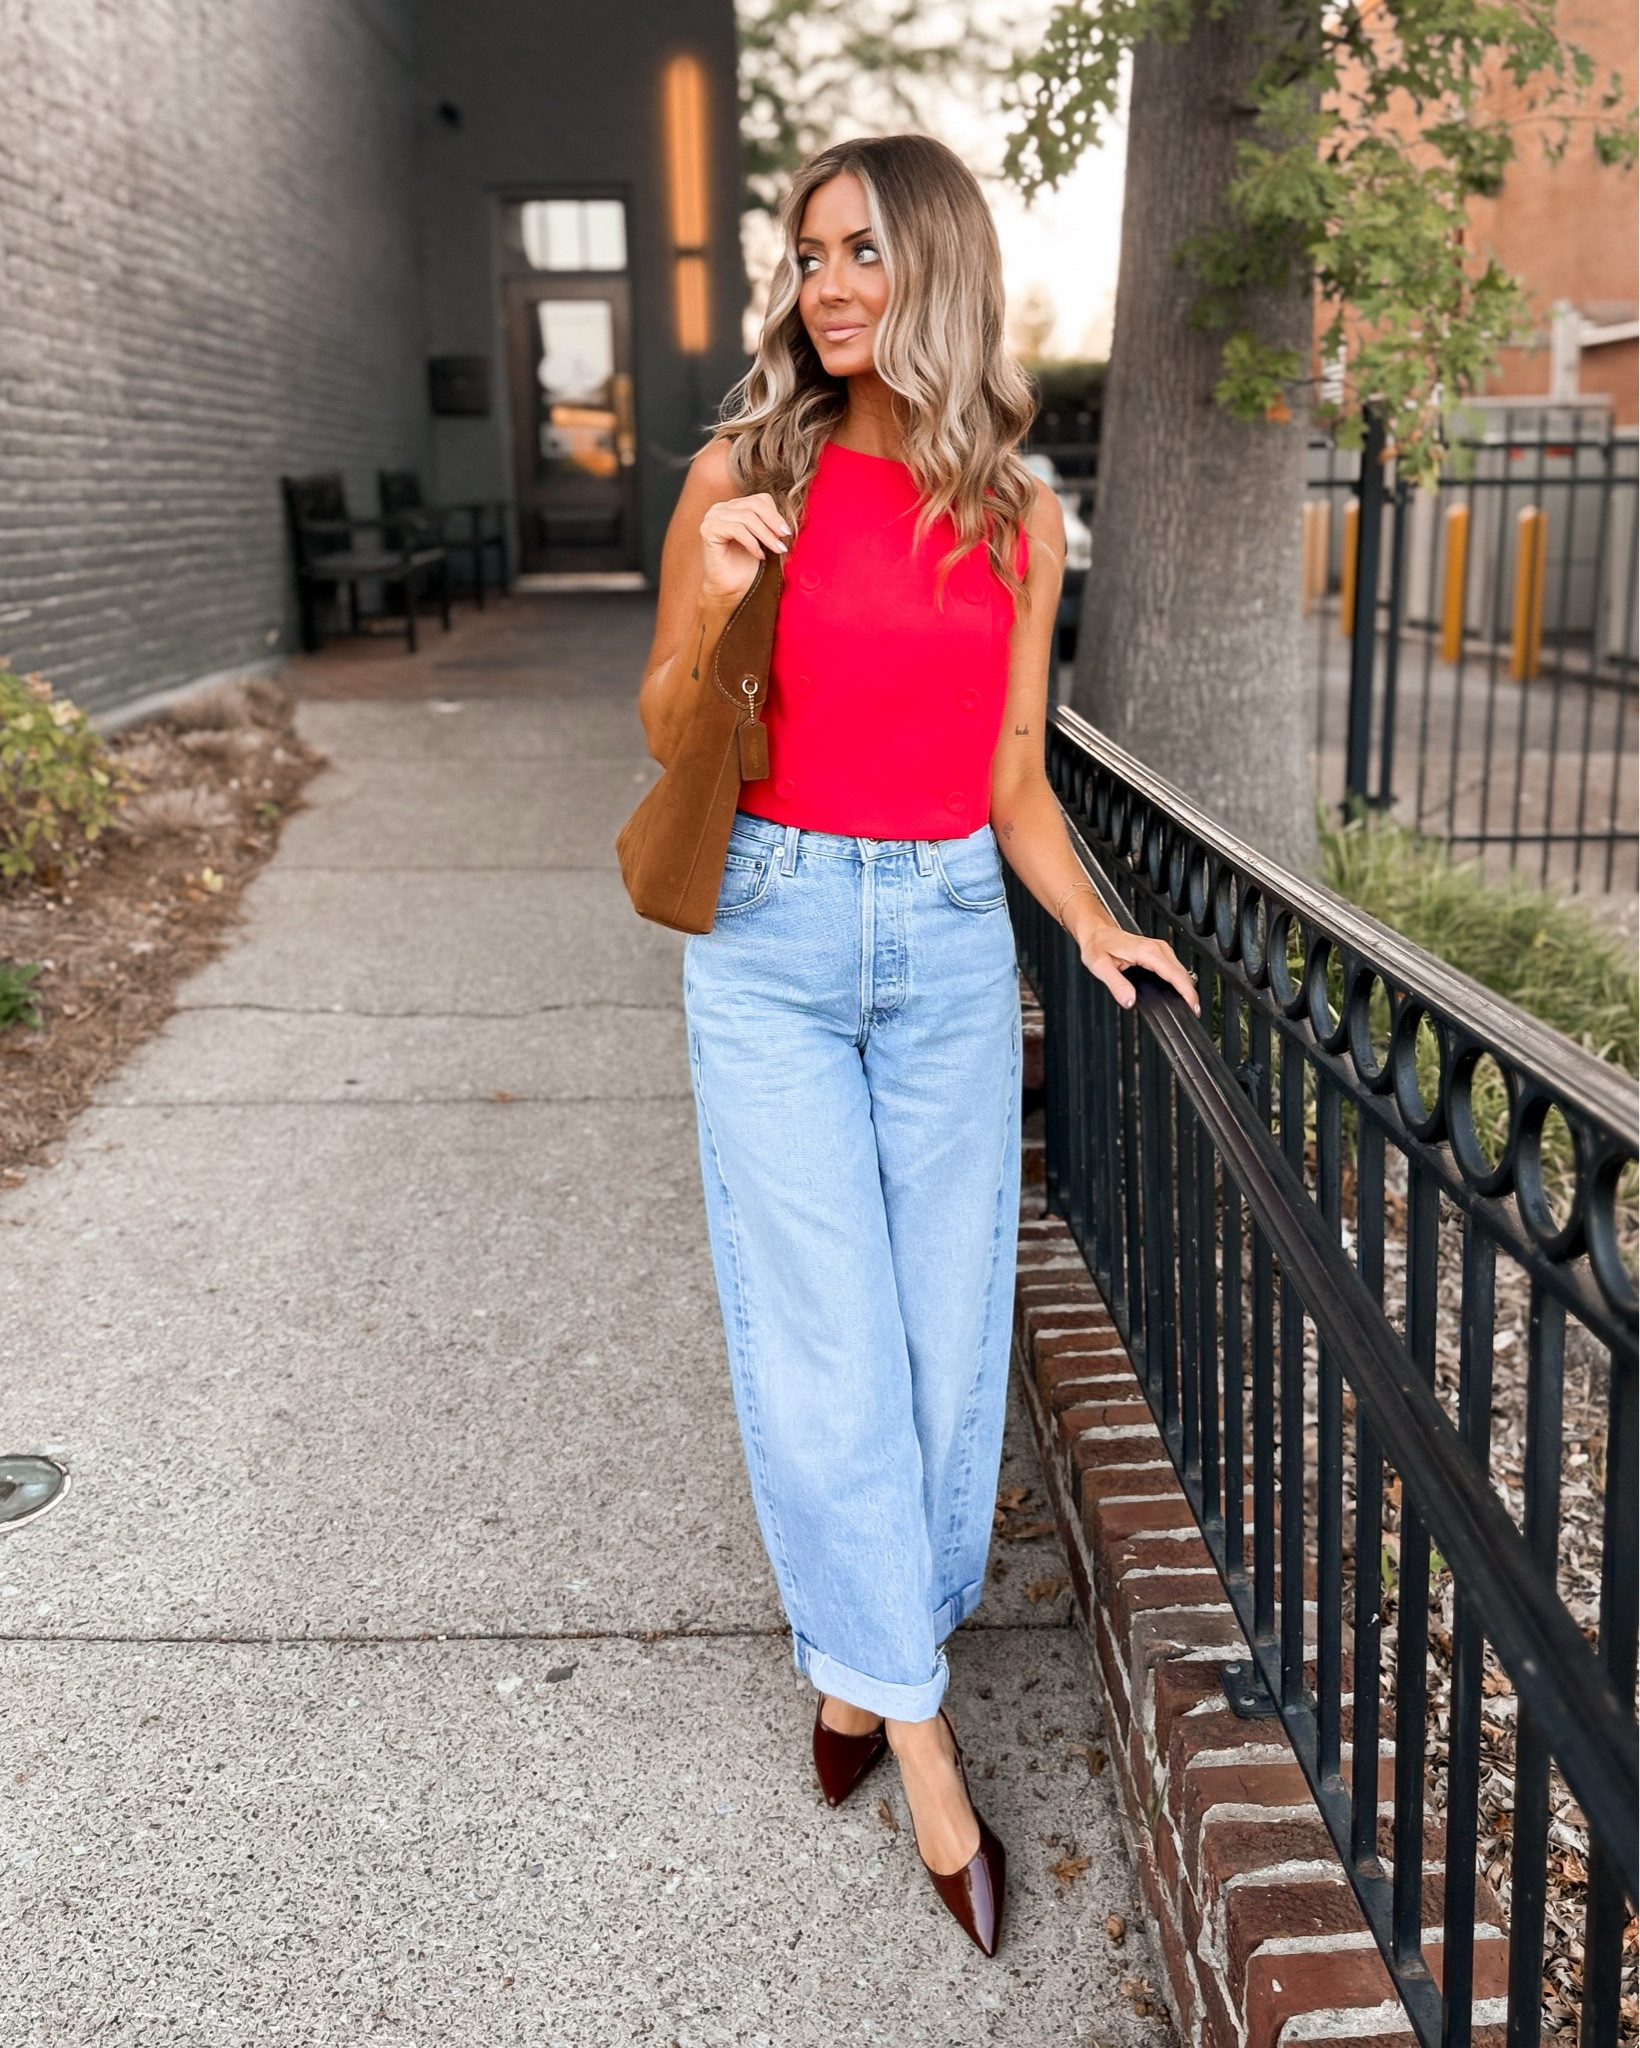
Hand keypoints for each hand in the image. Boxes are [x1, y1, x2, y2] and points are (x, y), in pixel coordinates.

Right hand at [700, 492, 789, 602]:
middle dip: (773, 522)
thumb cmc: (745, 567)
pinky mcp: (708, 529)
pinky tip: (759, 555)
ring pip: (748, 518)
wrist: (730, 590)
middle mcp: (720, 508)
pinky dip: (752, 543)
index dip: (775, 514)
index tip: (786, 532)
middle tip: (785, 537)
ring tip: (776, 550)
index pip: (758, 499)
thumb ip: (770, 524)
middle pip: (754, 505)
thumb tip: (787, 520)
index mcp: (733, 507)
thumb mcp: (763, 540)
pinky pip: (737, 529)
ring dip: (766, 535)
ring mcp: (712, 517)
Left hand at [1071, 905, 1201, 1015]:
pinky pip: (1176, 968)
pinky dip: (1180, 981)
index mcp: (1147, 952)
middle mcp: (1158, 948)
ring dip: (1187, 987)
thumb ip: (1116, 985)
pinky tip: (1178, 991)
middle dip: (1191, 993)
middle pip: (1183, 974)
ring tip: (1188, 1004)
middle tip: (1193, 1011)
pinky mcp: (1160, 951)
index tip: (1194, 1007)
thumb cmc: (1098, 945)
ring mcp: (1160, 949)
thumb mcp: (1100, 967)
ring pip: (1182, 971)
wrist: (1097, 931)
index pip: (1175, 975)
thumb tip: (1130, 1001)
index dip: (1188, 993)